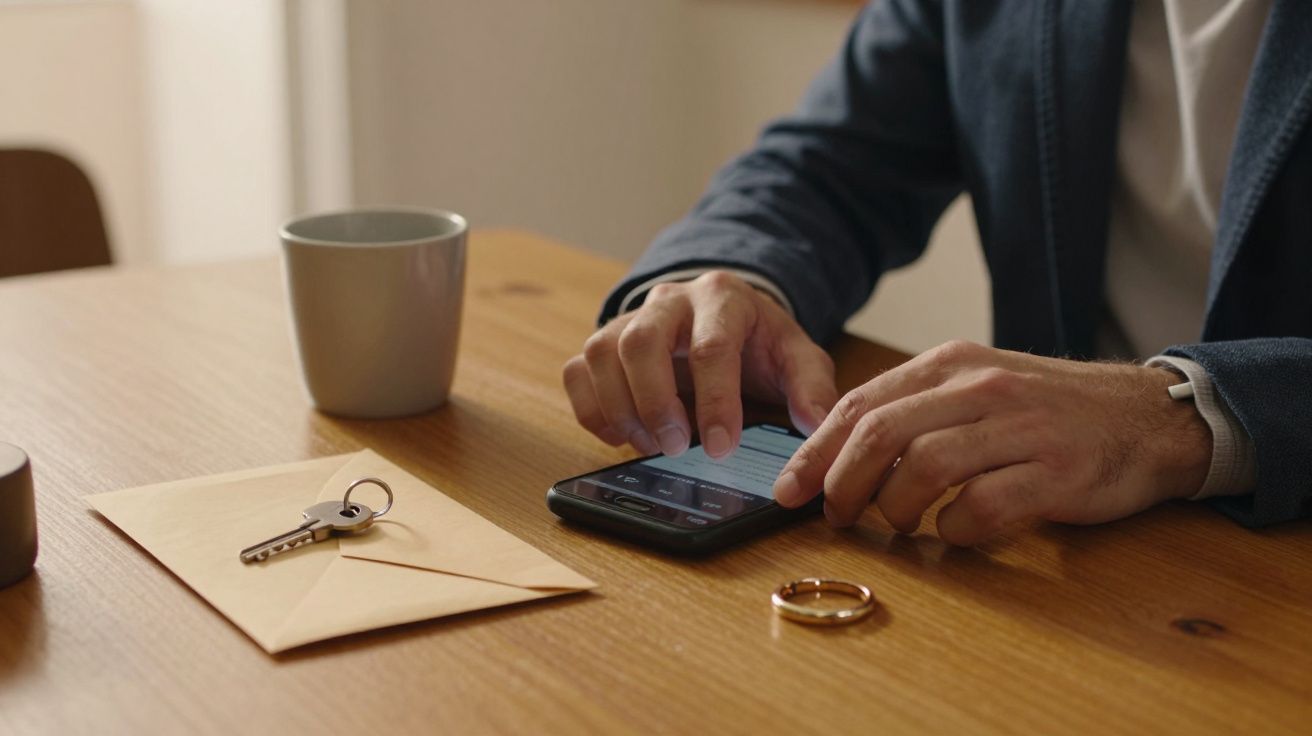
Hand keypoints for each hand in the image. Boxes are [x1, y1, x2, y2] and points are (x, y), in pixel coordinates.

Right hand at [562, 271, 837, 456]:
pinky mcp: (603, 342)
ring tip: (652, 444)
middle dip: (654, 402)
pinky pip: (577, 370)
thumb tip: (816, 424)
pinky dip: (592, 410)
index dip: (714, 403)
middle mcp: (670, 301)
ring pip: (601, 353)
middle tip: (673, 447)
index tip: (720, 449)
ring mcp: (630, 318)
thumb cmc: (759, 344)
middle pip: (641, 341)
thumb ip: (812, 388)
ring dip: (620, 410)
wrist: (724, 319)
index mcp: (723, 298)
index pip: (711, 347)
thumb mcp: (797, 358)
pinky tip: (622, 435)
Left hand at [772, 340, 1211, 544]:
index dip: (815, 451)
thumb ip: (917, 408)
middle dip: (842, 483)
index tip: (789, 489)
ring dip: (895, 508)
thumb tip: (838, 452)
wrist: (1149, 418)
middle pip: (881, 434)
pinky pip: (982, 507)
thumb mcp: (978, 386)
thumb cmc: (1049, 411)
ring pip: (925, 468)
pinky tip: (955, 531)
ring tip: (899, 525)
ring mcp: (1020, 429)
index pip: (861, 404)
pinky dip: (955, 528)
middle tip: (834, 517)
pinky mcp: (1055, 474)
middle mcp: (981, 388)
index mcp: (952, 364)